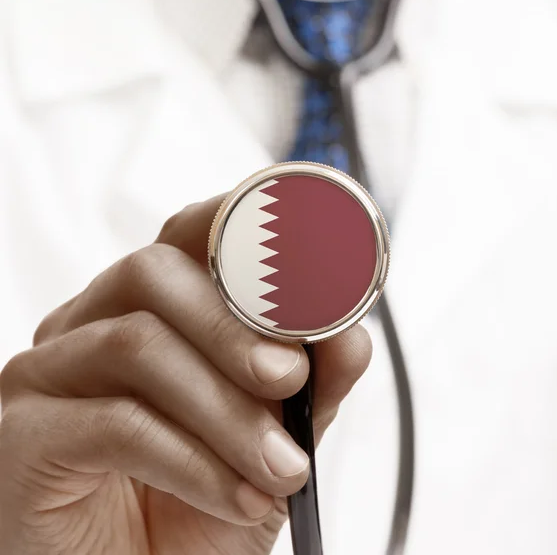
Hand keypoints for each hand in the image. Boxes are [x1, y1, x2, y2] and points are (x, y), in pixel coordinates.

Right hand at [0, 195, 371, 554]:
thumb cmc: (203, 502)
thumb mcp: (277, 435)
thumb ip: (313, 381)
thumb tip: (351, 335)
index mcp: (150, 308)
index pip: (187, 235)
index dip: (240, 228)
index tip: (302, 259)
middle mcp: (92, 323)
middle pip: (153, 271)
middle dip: (235, 326)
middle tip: (290, 379)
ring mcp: (49, 372)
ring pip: (137, 344)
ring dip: (226, 410)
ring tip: (279, 467)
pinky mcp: (24, 435)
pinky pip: (114, 421)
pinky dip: (193, 462)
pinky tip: (237, 497)